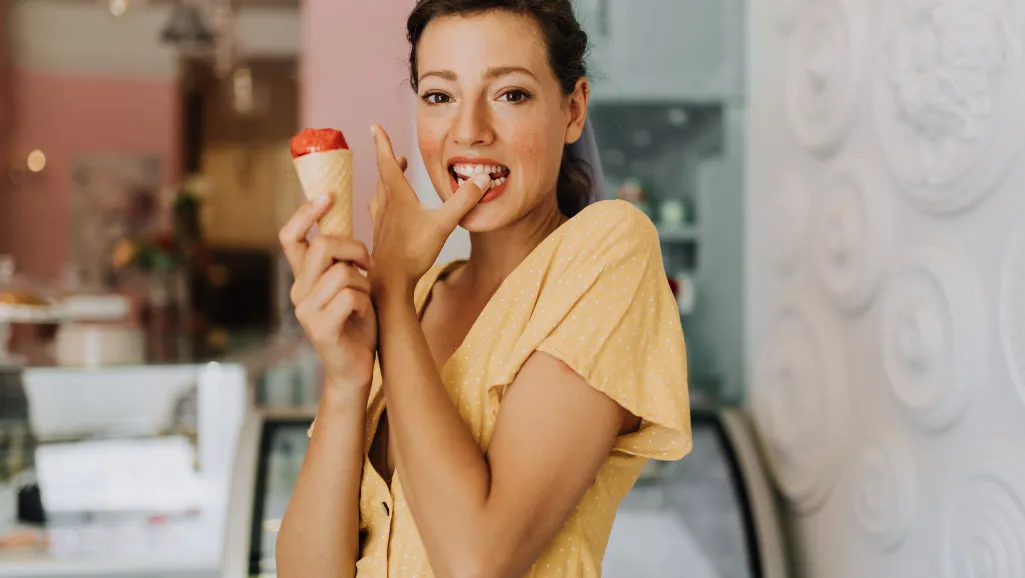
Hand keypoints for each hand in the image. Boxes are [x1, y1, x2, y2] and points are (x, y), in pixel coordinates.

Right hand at [279, 196, 376, 390]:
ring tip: (364, 300)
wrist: (354, 368)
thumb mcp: (348, 285)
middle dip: (354, 248)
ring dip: (364, 283)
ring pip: (342, 273)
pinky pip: (350, 297)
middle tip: (368, 262)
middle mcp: (297, 290)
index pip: (290, 237)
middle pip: (323, 246)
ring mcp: (305, 310)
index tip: (328, 196)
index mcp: (302, 277)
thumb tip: (345, 224)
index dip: (306, 213)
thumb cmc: (356, 323)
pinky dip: (365, 303)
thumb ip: (341, 260)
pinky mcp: (319, 327)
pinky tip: (362, 315)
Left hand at [368, 124, 489, 293]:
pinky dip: (383, 200)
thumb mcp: (443, 224)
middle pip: (384, 175)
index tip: (374, 126)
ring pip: (381, 192)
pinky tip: (388, 209)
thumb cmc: (413, 253)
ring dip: (387, 179)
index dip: (382, 142)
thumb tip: (483, 179)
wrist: (390, 283)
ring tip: (395, 173)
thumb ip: (463, 201)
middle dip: (389, 159)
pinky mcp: (381, 235)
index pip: (387, 162)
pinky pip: (380, 210)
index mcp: (397, 197)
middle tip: (394, 151)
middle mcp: (386, 205)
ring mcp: (381, 221)